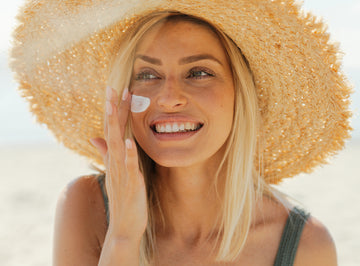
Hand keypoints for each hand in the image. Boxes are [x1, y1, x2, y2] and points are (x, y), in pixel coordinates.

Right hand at [90, 87, 147, 242]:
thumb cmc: (123, 198)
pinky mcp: (130, 185)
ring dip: (116, 126)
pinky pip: (129, 168)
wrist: (124, 226)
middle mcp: (114, 162)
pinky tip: (130, 142)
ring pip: (116, 145)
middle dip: (112, 110)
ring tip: (114, 106)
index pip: (112, 129)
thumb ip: (106, 153)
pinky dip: (129, 155)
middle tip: (114, 88)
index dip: (115, 110)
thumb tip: (95, 136)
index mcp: (113, 158)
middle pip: (112, 132)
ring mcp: (120, 173)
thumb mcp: (115, 172)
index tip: (118, 90)